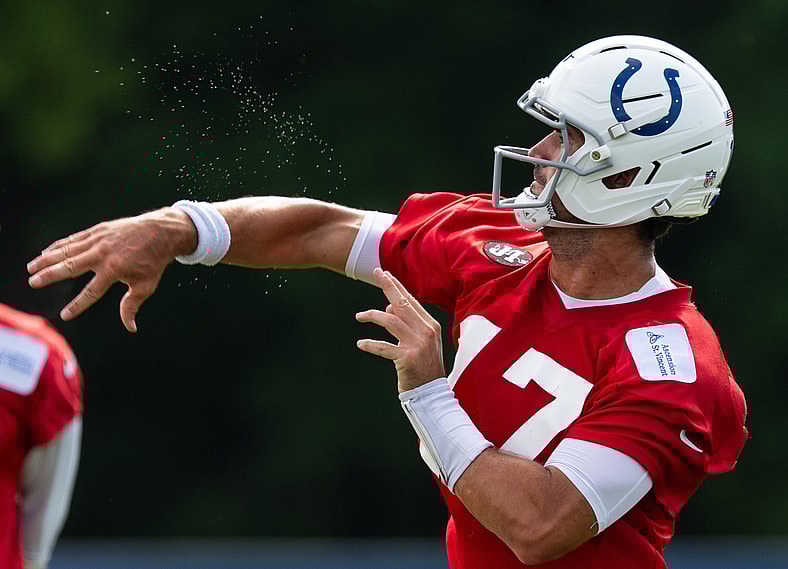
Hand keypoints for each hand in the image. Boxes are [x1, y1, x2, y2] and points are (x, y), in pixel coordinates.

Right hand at [27, 209, 195, 332]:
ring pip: (66, 251)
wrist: (160, 232)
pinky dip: (58, 246)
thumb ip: (131, 306)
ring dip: (47, 259)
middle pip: (70, 267)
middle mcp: (102, 254)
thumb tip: (130, 327)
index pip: (91, 292)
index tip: (65, 315)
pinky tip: (46, 252)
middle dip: (50, 275)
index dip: (77, 305)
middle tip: (33, 282)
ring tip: (31, 268)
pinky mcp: (97, 231)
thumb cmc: (153, 261)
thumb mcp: (145, 286)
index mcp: (114, 270)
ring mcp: (98, 240)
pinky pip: (73, 240)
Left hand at [356, 268, 444, 391]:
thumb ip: (407, 322)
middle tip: (376, 272)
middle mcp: (425, 331)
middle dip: (388, 285)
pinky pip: (383, 347)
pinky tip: (360, 343)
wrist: (431, 393)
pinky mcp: (407, 359)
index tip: (385, 274)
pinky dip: (370, 344)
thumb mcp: (419, 341)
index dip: (396, 286)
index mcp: (430, 325)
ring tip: (359, 316)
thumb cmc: (423, 366)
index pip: (411, 300)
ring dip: (372, 316)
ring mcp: (417, 344)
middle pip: (402, 303)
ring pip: (390, 321)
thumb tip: (389, 305)